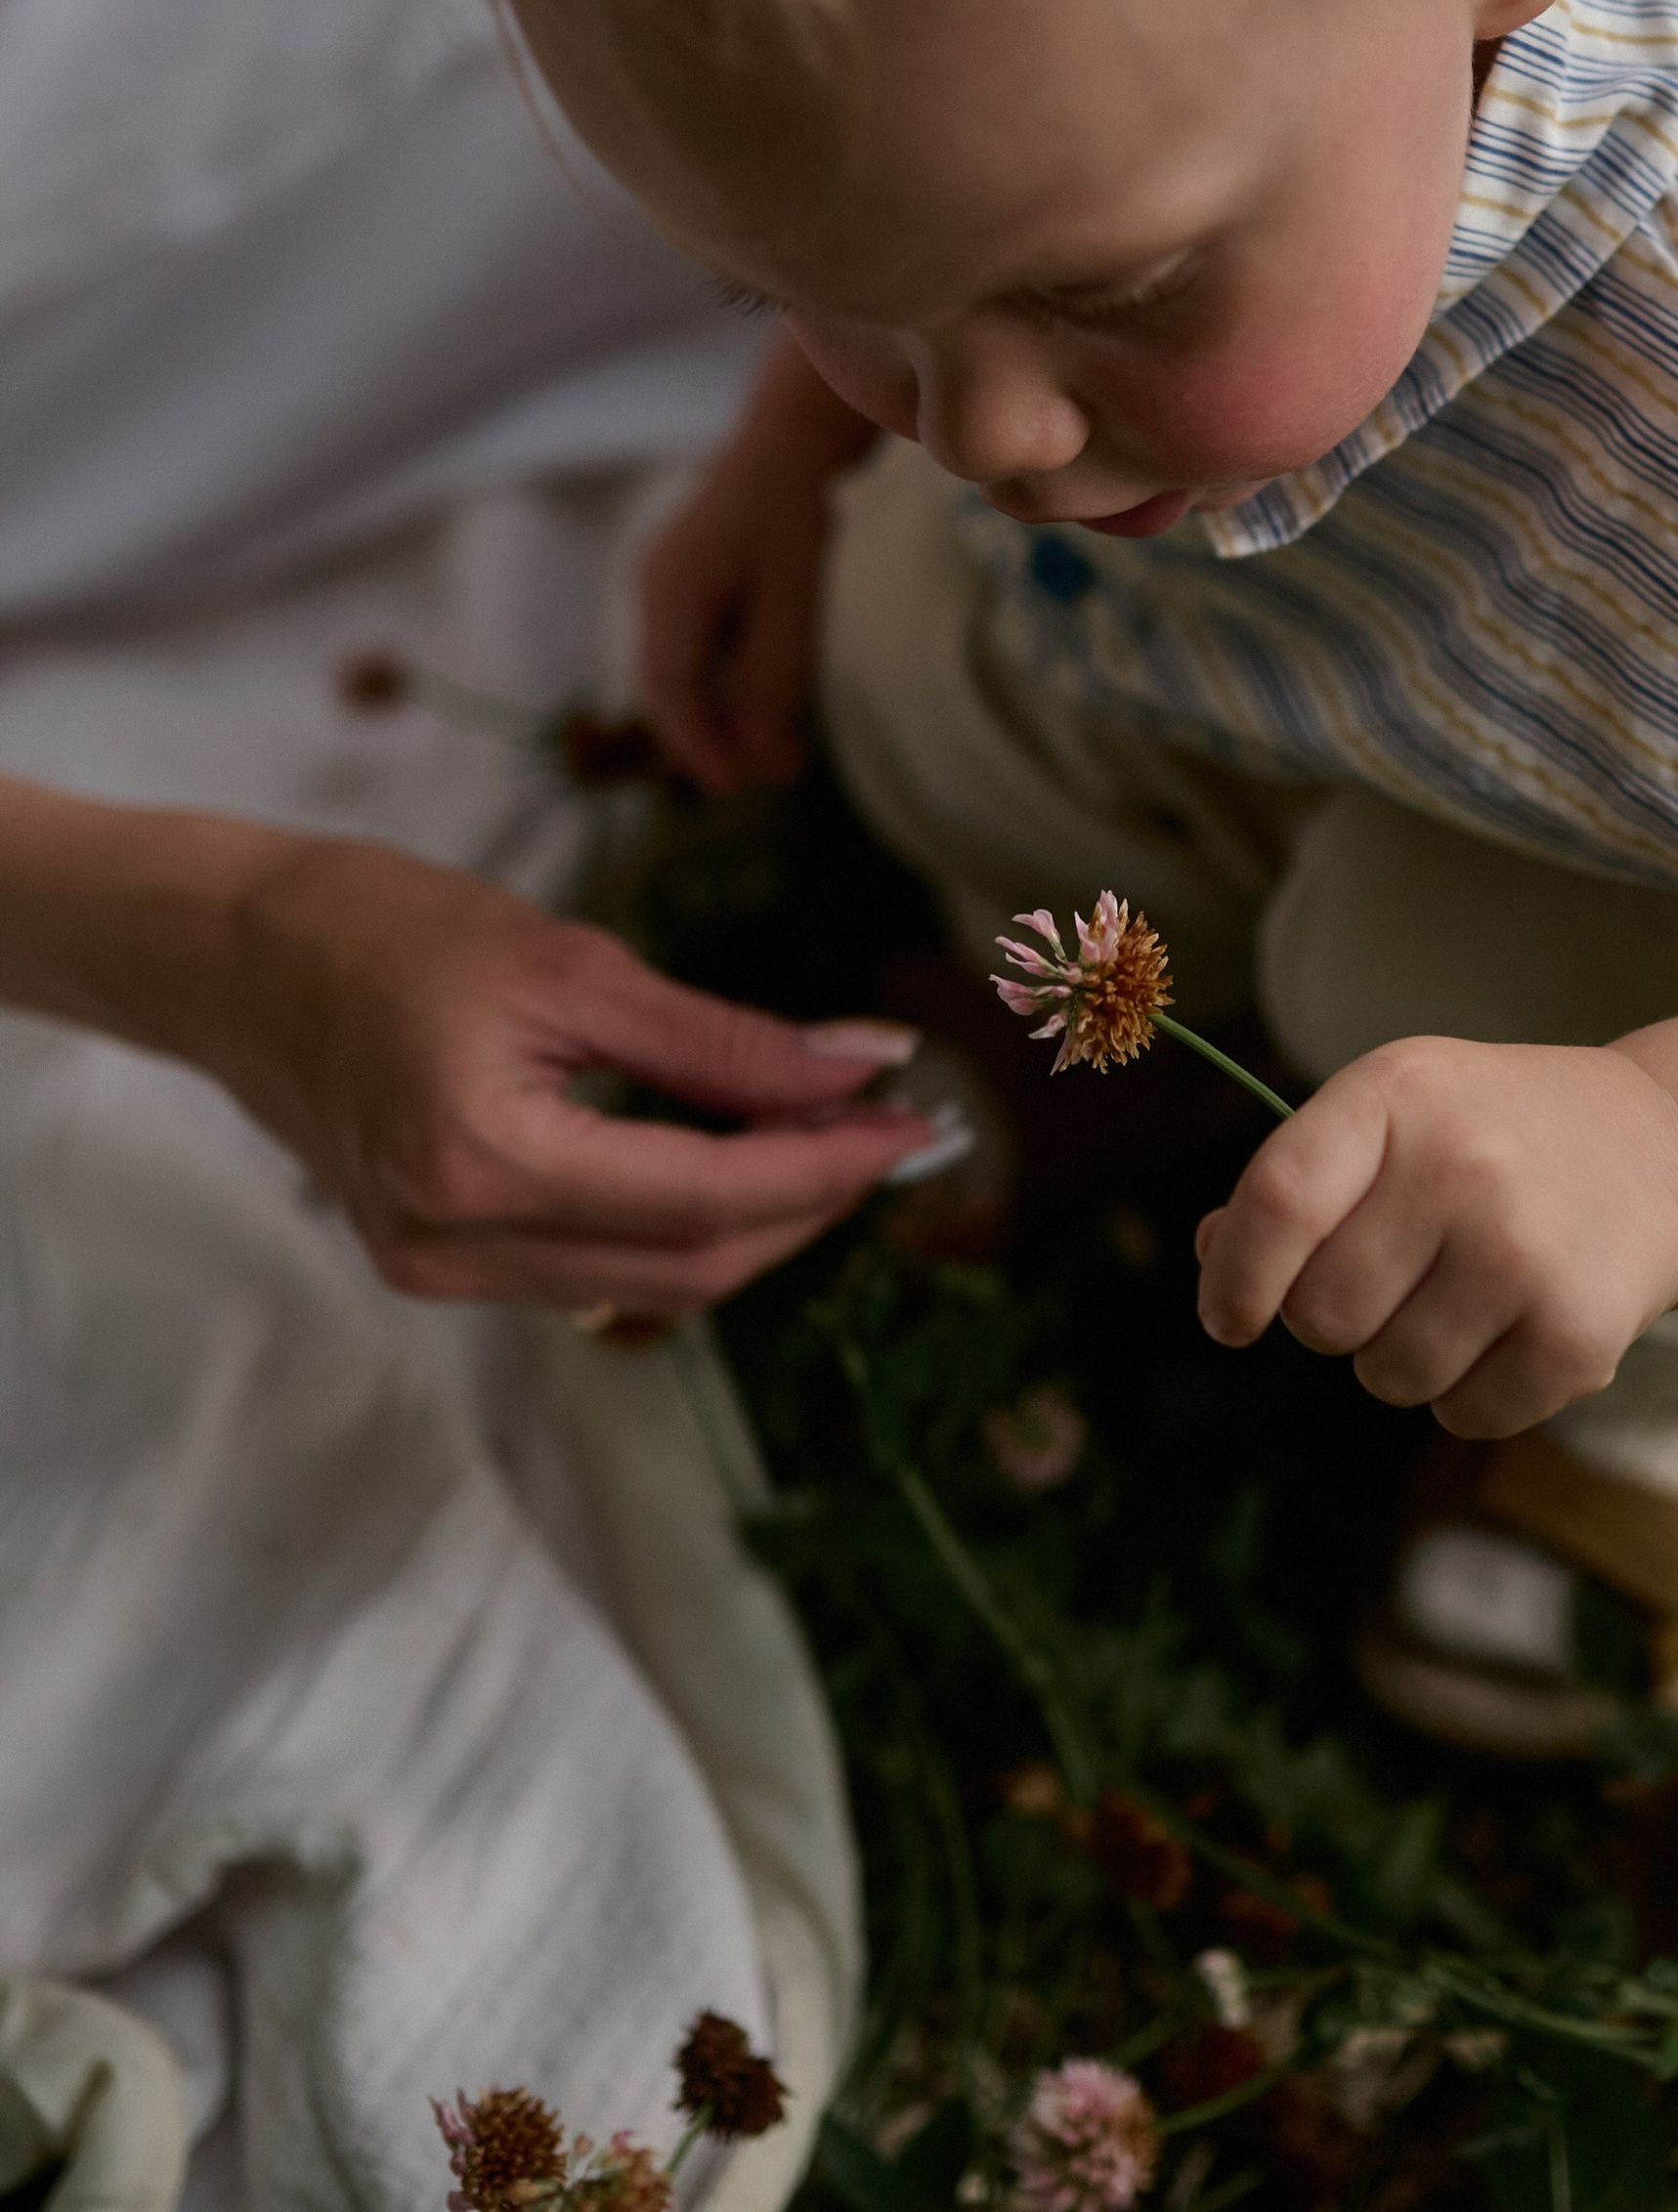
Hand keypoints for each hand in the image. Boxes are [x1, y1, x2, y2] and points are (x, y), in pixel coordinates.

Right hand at [202, 833, 932, 1307]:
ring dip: (752, 1219)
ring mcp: (437, 1271)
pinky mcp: (435, 1264)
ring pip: (651, 1285)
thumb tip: (861, 1067)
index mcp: (483, 1162)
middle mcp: (456, 1245)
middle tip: (882, 1125)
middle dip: (807, 1203)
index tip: (915, 1119)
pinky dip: (677, 1222)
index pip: (707, 1198)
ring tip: (820, 1132)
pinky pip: (595, 1271)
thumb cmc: (382, 926)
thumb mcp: (572, 963)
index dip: (829, 1166)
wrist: (228, 955)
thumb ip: (723, 1042)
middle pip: (692, 1267)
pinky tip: (724, 1153)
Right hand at [638, 339, 870, 792]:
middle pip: (668, 689)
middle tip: (768, 778)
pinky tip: (767, 707)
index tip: (734, 786)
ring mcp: (659, 587)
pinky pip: (693, 652)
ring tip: (783, 753)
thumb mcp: (794, 599)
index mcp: (670, 589)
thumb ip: (773, 674)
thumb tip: (761, 753)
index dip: (700, 745)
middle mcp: (651, 590)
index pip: (671, 689)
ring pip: (680, 675)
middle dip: (714, 740)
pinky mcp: (679, 587)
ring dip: (723, 718)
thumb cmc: (792, 514)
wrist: (784, 443)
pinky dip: (723, 687)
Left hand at [1191, 1036, 1677, 1439]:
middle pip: (1322, 1316)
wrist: (1663, 1147)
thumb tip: (1216, 1259)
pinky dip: (1474, 1394)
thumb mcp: (1397, 1110)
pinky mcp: (1579, 1333)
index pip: (1277, 1204)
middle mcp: (1462, 1167)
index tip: (1230, 1320)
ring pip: (1389, 1377)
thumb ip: (1300, 1180)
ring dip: (1404, 1361)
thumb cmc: (1495, 1133)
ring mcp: (1524, 1252)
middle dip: (1336, 1322)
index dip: (1235, 1279)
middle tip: (1393, 1281)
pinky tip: (1513, 1329)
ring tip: (1462, 1298)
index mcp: (1397, 1094)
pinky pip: (1467, 1415)